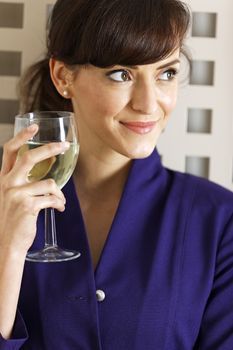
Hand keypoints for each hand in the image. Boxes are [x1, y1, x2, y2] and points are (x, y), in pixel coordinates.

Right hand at [0, 124, 67, 254]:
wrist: (8, 243)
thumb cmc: (14, 219)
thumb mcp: (13, 197)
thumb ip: (24, 183)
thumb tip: (51, 178)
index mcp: (4, 178)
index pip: (9, 151)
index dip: (22, 136)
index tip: (34, 126)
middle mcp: (8, 183)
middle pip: (29, 157)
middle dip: (49, 149)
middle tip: (64, 145)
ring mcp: (16, 194)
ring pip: (49, 183)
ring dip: (59, 193)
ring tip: (60, 202)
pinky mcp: (28, 206)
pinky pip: (52, 198)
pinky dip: (59, 203)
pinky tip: (59, 209)